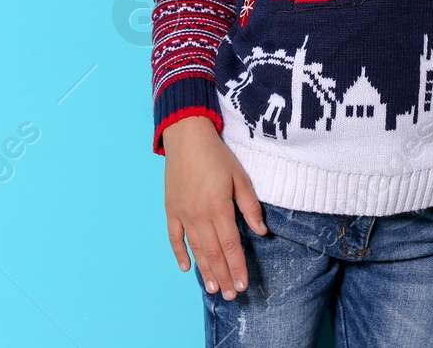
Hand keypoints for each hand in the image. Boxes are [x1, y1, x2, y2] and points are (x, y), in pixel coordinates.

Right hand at [162, 115, 267, 299]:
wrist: (186, 137)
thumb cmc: (217, 155)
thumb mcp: (240, 177)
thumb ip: (250, 206)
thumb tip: (262, 231)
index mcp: (218, 207)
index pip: (230, 245)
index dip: (237, 267)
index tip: (242, 285)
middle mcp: (199, 215)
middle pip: (213, 253)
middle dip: (223, 276)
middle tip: (230, 296)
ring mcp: (182, 214)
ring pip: (195, 249)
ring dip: (204, 271)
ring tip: (212, 289)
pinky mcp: (171, 209)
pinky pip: (174, 237)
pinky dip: (179, 254)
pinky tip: (185, 268)